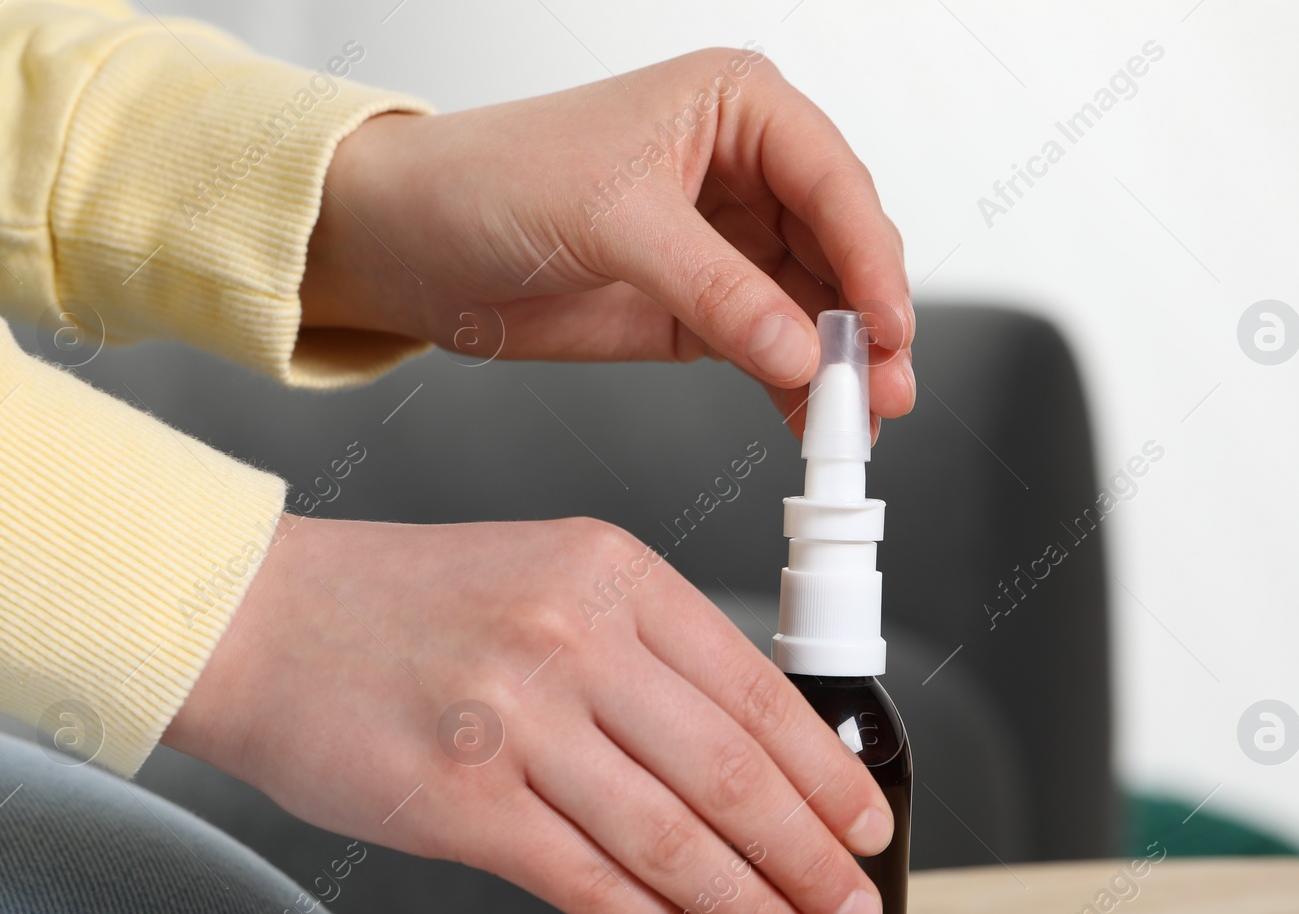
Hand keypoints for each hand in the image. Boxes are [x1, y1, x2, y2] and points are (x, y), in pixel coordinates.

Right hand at [165, 514, 894, 913]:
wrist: (260, 618)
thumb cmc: (403, 604)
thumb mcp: (549, 577)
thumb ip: (648, 652)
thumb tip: (754, 754)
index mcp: (610, 573)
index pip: (758, 690)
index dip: (828, 776)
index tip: (864, 824)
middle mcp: (572, 638)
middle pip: (733, 775)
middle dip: (812, 858)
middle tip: (854, 903)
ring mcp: (515, 722)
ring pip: (674, 840)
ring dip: (753, 905)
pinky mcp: (462, 804)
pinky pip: (592, 885)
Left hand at [299, 47, 914, 437]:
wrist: (410, 243)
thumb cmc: (489, 179)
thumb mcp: (612, 222)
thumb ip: (716, 289)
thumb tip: (800, 348)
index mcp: (734, 109)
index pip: (833, 181)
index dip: (871, 257)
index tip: (888, 326)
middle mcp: (742, 171)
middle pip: (839, 250)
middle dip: (866, 323)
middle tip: (882, 389)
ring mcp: (727, 244)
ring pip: (813, 308)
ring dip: (839, 366)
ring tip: (857, 420)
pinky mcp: (703, 307)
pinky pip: (770, 348)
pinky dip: (794, 387)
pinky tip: (810, 418)